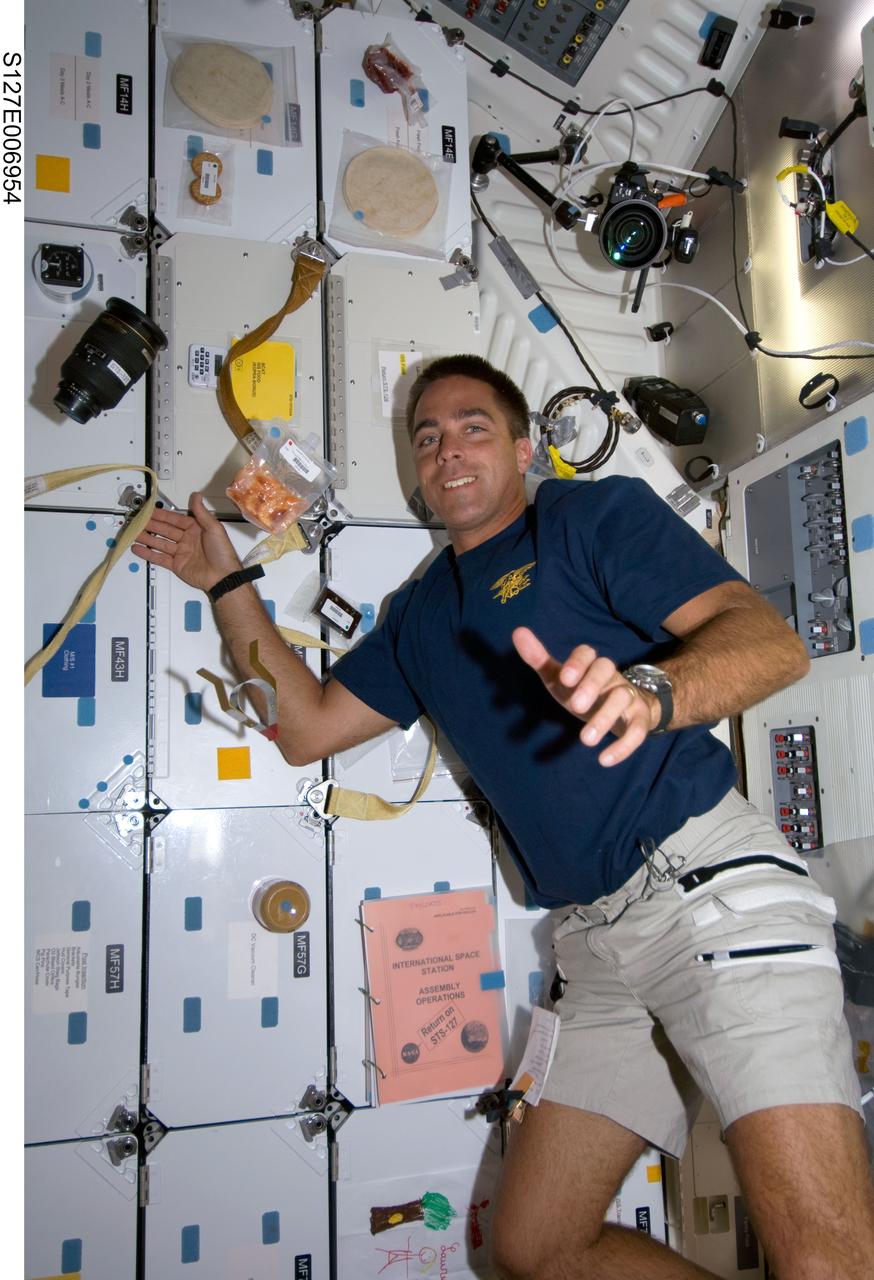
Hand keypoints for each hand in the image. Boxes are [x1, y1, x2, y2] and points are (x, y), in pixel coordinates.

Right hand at [131, 492, 242, 591]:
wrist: (223, 577)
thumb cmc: (222, 553)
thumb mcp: (214, 528)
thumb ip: (201, 512)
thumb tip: (197, 496)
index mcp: (196, 529)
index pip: (175, 519)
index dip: (162, 514)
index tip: (150, 510)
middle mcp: (187, 540)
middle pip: (165, 530)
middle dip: (151, 525)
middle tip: (138, 520)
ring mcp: (181, 553)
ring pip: (160, 543)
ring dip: (147, 538)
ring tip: (134, 533)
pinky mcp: (177, 565)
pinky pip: (160, 558)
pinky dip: (148, 554)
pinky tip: (139, 549)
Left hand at [512, 627, 657, 766]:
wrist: (625, 709)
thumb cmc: (584, 691)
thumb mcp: (560, 678)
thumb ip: (539, 658)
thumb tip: (517, 632)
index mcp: (591, 665)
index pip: (587, 654)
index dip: (578, 664)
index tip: (565, 679)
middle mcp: (611, 677)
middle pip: (606, 670)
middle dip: (592, 686)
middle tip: (575, 707)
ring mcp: (628, 697)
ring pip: (623, 699)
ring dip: (605, 718)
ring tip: (585, 740)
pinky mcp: (640, 720)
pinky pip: (637, 730)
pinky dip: (623, 746)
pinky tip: (604, 760)